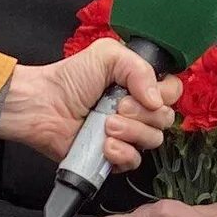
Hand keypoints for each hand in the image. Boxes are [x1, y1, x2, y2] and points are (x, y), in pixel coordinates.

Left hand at [0, 42, 174, 167]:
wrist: (43, 105)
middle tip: (116, 106)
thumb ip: (140, 67)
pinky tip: (104, 143)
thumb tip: (157, 100)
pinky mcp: (114, 156)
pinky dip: (121, 152)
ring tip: (105, 124)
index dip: (163, 94)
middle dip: (142, 113)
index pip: (173, 92)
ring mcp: (127, 134)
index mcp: (139, 84)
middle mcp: (137, 110)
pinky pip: (135, 161)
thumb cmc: (69, 79)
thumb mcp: (107, 55)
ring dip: (130, 131)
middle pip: (166, 118)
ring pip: (153, 140)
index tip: (140, 92)